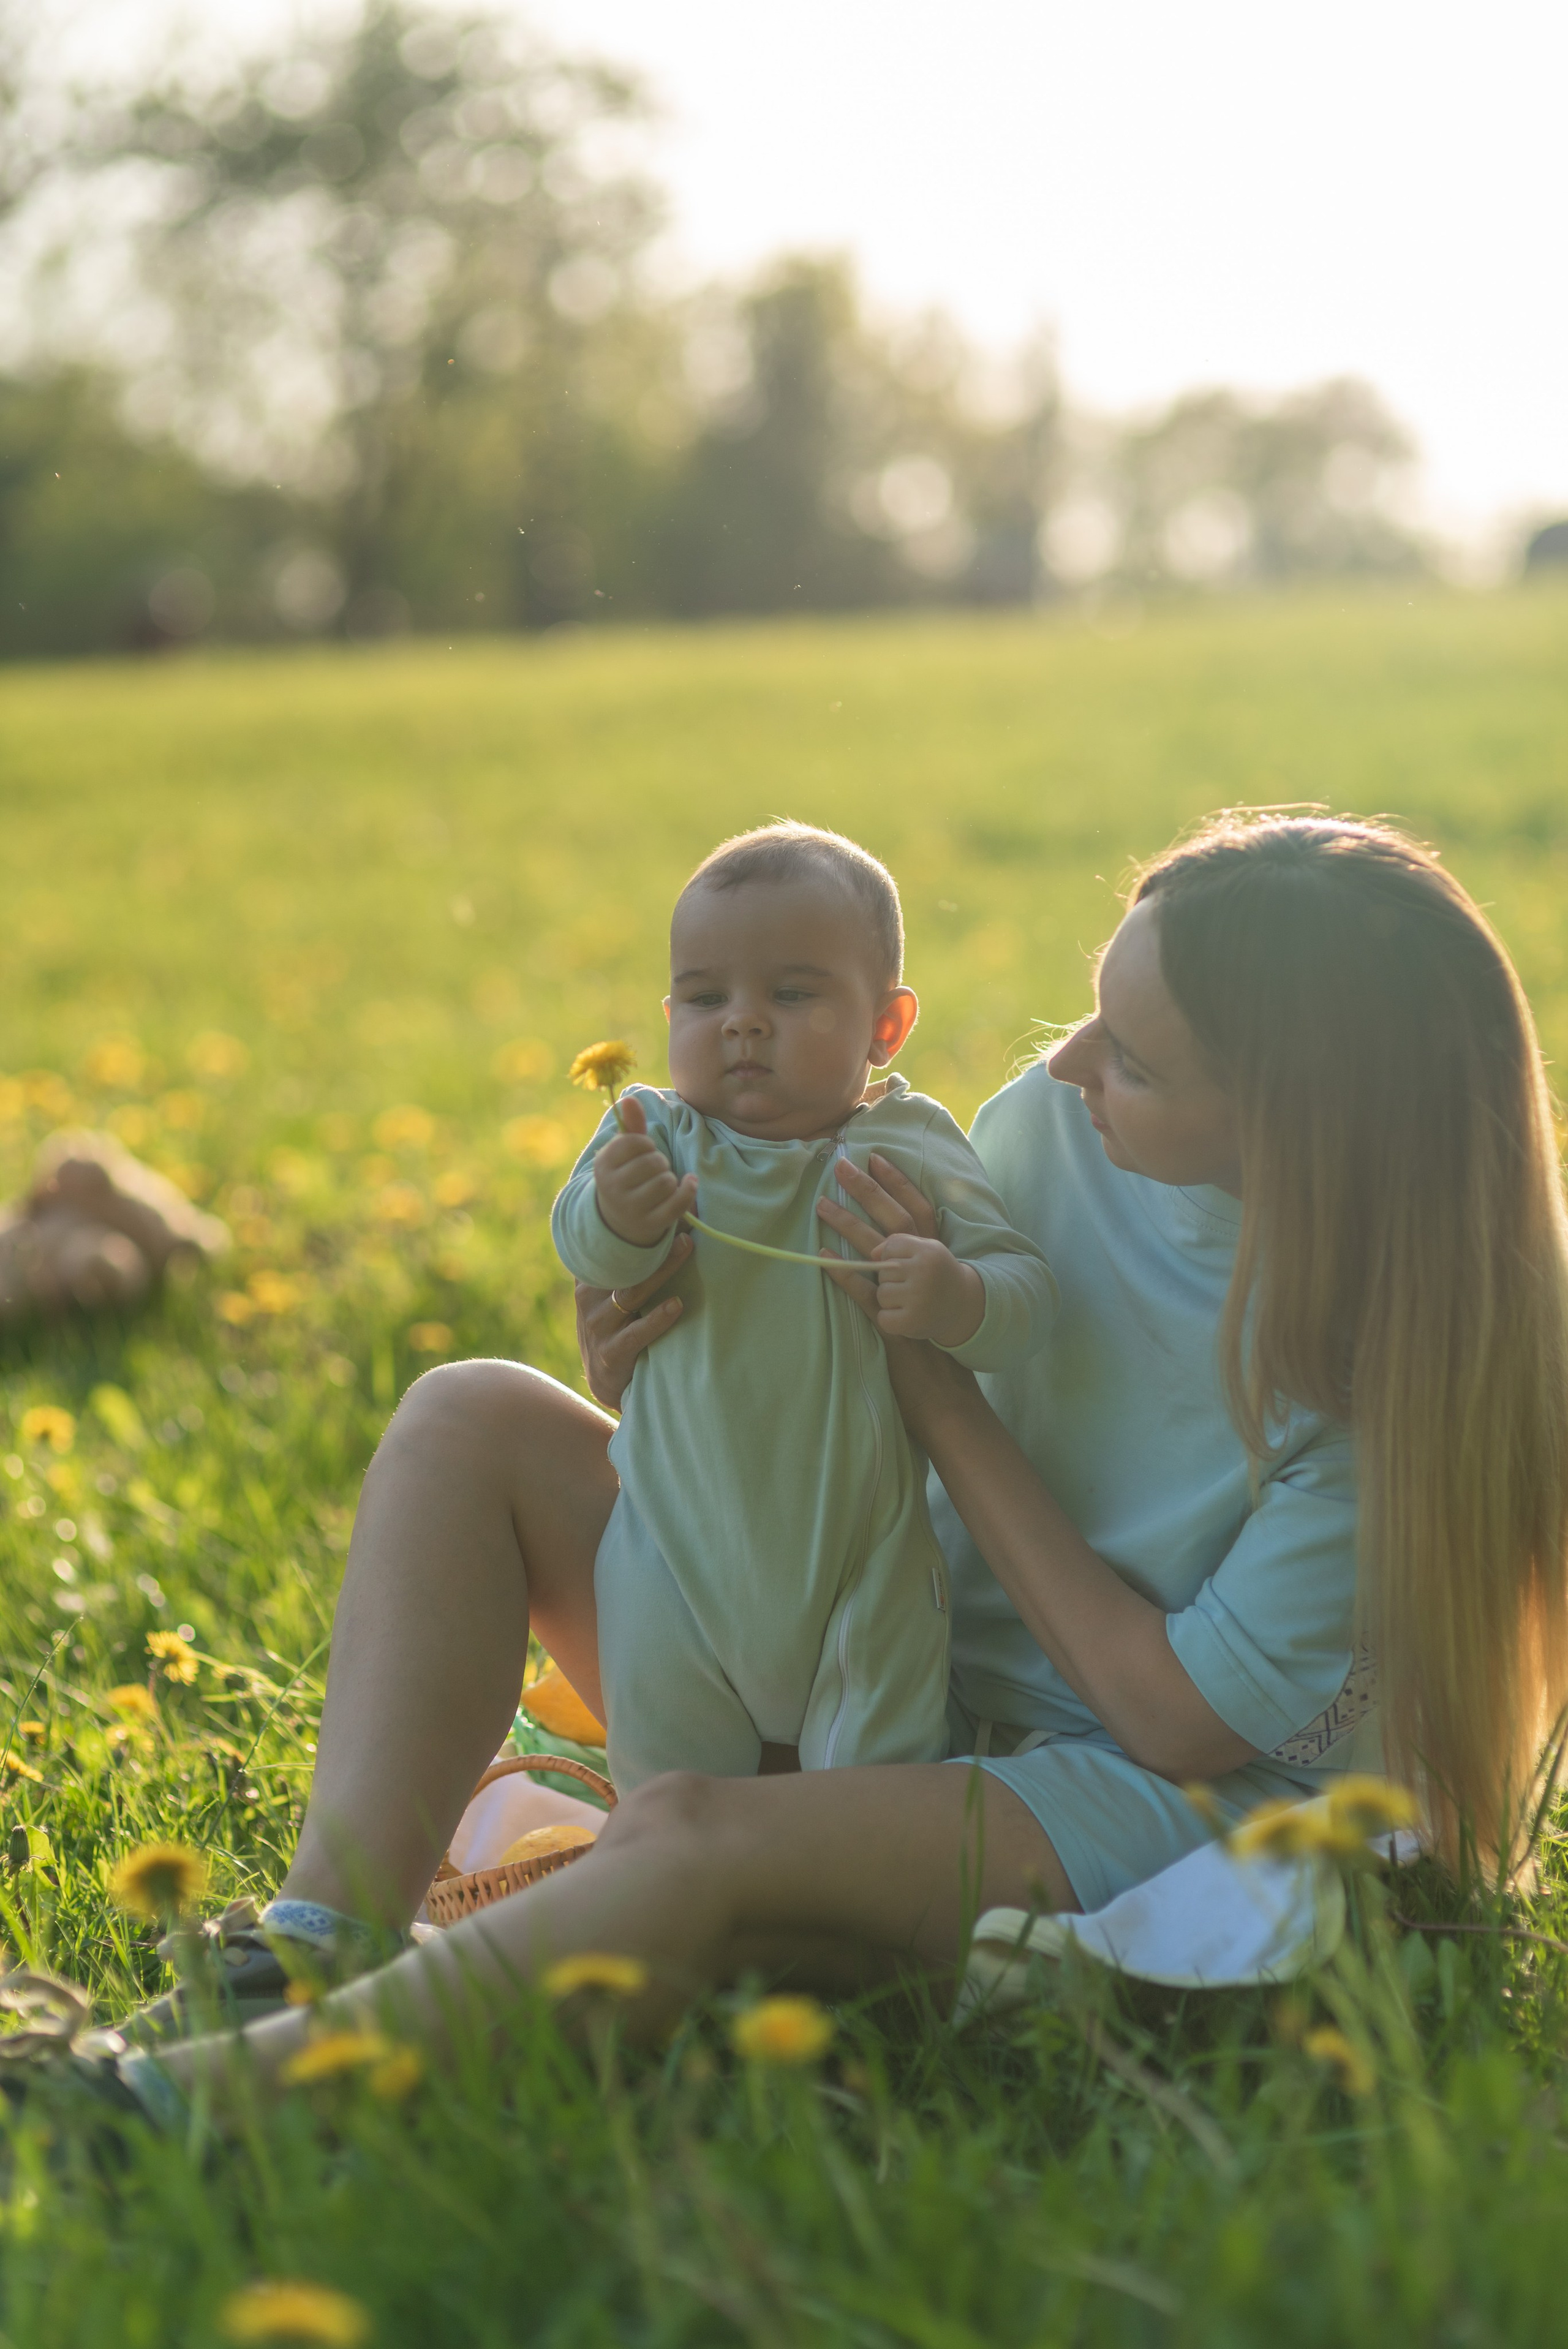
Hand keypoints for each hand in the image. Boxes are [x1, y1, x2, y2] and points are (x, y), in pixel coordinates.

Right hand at [575, 1232, 692, 1411]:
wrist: (606, 1380)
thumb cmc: (618, 1325)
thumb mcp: (613, 1292)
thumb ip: (626, 1262)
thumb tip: (664, 1220)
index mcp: (590, 1277)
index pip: (613, 1245)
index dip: (638, 1224)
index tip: (668, 1206)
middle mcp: (589, 1297)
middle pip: (624, 1263)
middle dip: (653, 1240)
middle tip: (683, 1220)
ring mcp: (598, 1325)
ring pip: (631, 1292)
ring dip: (661, 1270)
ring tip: (686, 1248)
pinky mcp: (611, 1352)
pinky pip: (636, 1333)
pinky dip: (657, 1319)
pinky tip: (677, 1305)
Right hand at [592, 1094, 696, 1245]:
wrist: (618, 1219)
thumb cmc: (626, 1175)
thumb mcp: (623, 1151)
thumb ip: (630, 1124)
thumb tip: (629, 1099)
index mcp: (603, 1164)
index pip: (633, 1142)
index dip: (646, 1143)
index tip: (644, 1150)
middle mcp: (612, 1188)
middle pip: (653, 1162)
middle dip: (660, 1162)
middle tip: (653, 1169)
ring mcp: (630, 1209)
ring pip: (666, 1182)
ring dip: (671, 1179)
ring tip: (661, 1182)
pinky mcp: (650, 1224)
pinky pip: (677, 1204)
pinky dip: (688, 1191)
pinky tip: (689, 1183)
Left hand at [815, 1151, 940, 1319]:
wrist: (954, 1323)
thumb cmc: (932, 1282)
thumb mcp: (927, 1253)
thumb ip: (907, 1232)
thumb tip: (876, 1191)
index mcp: (930, 1245)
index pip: (914, 1206)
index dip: (896, 1181)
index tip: (872, 1157)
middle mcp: (921, 1263)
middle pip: (892, 1221)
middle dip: (866, 1192)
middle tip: (840, 1168)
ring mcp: (909, 1288)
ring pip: (875, 1254)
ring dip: (848, 1226)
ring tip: (821, 1204)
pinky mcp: (895, 1312)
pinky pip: (863, 1289)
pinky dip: (843, 1272)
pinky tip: (824, 1253)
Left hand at [871, 1233, 983, 1347]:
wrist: (963, 1305)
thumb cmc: (938, 1273)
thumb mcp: (926, 1249)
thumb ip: (899, 1243)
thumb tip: (872, 1255)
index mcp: (929, 1252)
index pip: (891, 1247)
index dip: (893, 1257)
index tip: (907, 1266)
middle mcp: (924, 1273)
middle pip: (883, 1272)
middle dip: (892, 1279)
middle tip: (912, 1286)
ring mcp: (918, 1299)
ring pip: (882, 1294)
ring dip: (890, 1299)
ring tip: (909, 1301)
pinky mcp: (913, 1322)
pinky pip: (883, 1318)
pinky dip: (889, 1319)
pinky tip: (905, 1316)